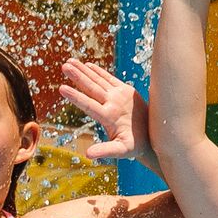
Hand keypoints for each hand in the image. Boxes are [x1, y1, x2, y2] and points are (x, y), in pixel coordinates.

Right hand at [52, 54, 152, 171]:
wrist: (155, 134)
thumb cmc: (135, 145)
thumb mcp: (121, 151)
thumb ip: (105, 150)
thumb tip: (87, 154)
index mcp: (110, 116)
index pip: (88, 105)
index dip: (75, 96)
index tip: (61, 88)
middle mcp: (114, 102)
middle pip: (92, 87)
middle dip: (77, 76)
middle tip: (64, 66)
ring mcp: (120, 94)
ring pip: (98, 80)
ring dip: (83, 70)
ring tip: (69, 62)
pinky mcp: (126, 89)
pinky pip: (109, 78)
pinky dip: (98, 71)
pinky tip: (87, 65)